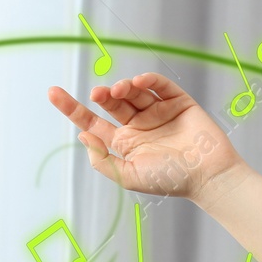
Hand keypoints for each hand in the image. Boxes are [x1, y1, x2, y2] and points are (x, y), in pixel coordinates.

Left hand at [46, 73, 244, 201]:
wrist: (207, 176)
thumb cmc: (170, 181)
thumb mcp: (128, 177)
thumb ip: (103, 160)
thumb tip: (84, 136)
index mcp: (125, 144)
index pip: (93, 123)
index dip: (73, 109)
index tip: (54, 94)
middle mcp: (139, 126)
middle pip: (112, 104)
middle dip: (102, 95)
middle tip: (97, 93)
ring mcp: (158, 113)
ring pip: (134, 92)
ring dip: (123, 87)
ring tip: (119, 90)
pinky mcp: (178, 102)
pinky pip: (159, 86)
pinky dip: (148, 80)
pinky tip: (139, 82)